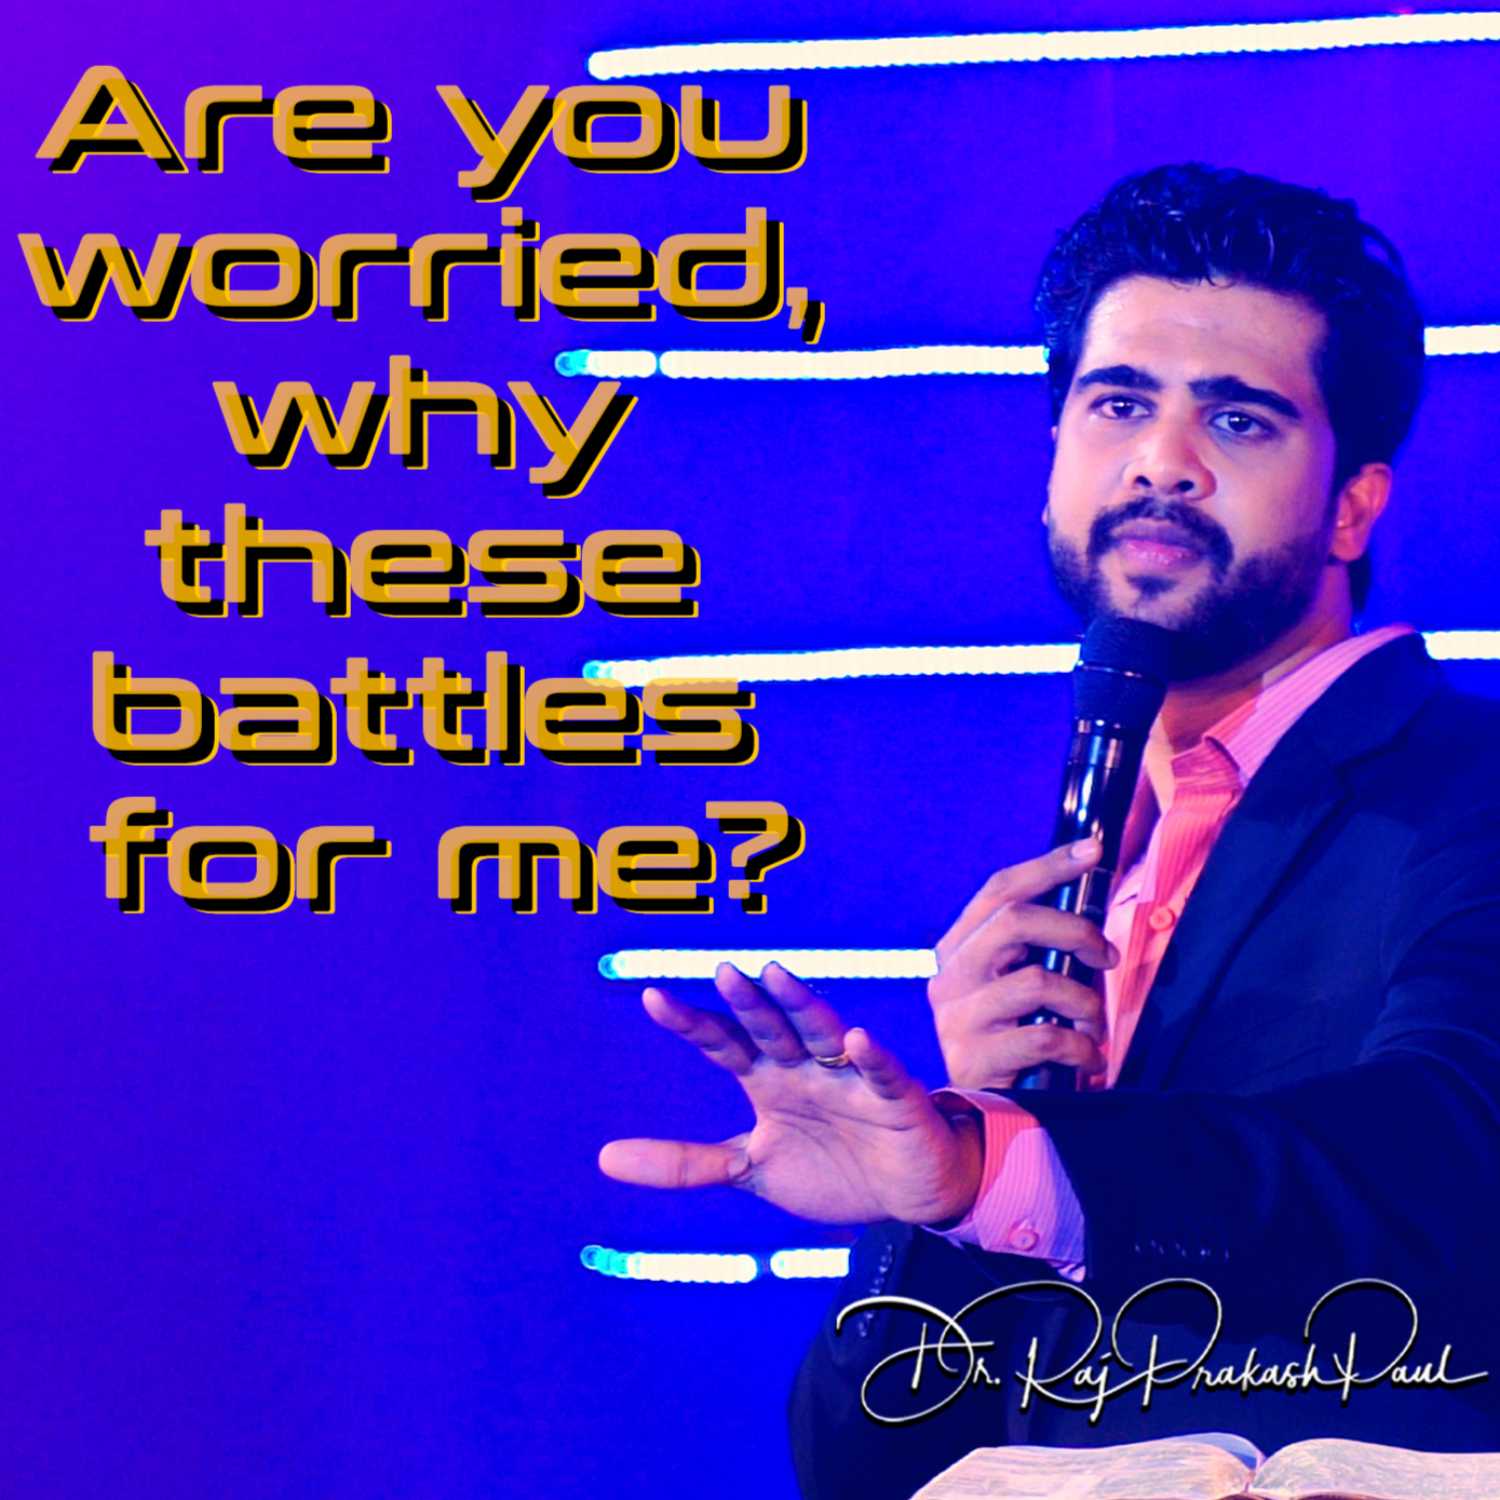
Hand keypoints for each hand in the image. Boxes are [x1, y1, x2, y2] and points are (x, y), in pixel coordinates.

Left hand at [599, 962, 982, 1225]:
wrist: (904, 1199)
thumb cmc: (828, 1170)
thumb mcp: (747, 1169)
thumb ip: (683, 1163)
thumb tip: (603, 1158)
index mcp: (769, 1080)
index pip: (724, 1044)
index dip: (691, 1023)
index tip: (651, 997)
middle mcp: (806, 1069)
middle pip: (771, 1029)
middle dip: (749, 1003)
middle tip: (722, 973)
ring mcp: (851, 1080)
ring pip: (823, 1034)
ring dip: (801, 1006)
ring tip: (777, 976)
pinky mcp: (896, 1101)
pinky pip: (882, 1075)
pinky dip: (872, 1057)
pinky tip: (858, 1039)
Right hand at [929, 837, 1118, 1089]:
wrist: (981, 1118)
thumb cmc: (1013, 1039)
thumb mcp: (1018, 984)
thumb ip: (1038, 946)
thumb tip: (1089, 892)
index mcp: (957, 949)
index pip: (999, 890)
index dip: (1048, 864)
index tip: (1093, 849)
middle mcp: (948, 977)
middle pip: (1015, 921)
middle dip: (1076, 931)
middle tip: (1109, 956)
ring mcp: (957, 1019)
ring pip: (1036, 980)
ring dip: (1084, 1000)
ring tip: (1094, 1022)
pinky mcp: (975, 1060)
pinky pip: (1047, 1036)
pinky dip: (1081, 1045)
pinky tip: (1087, 1057)